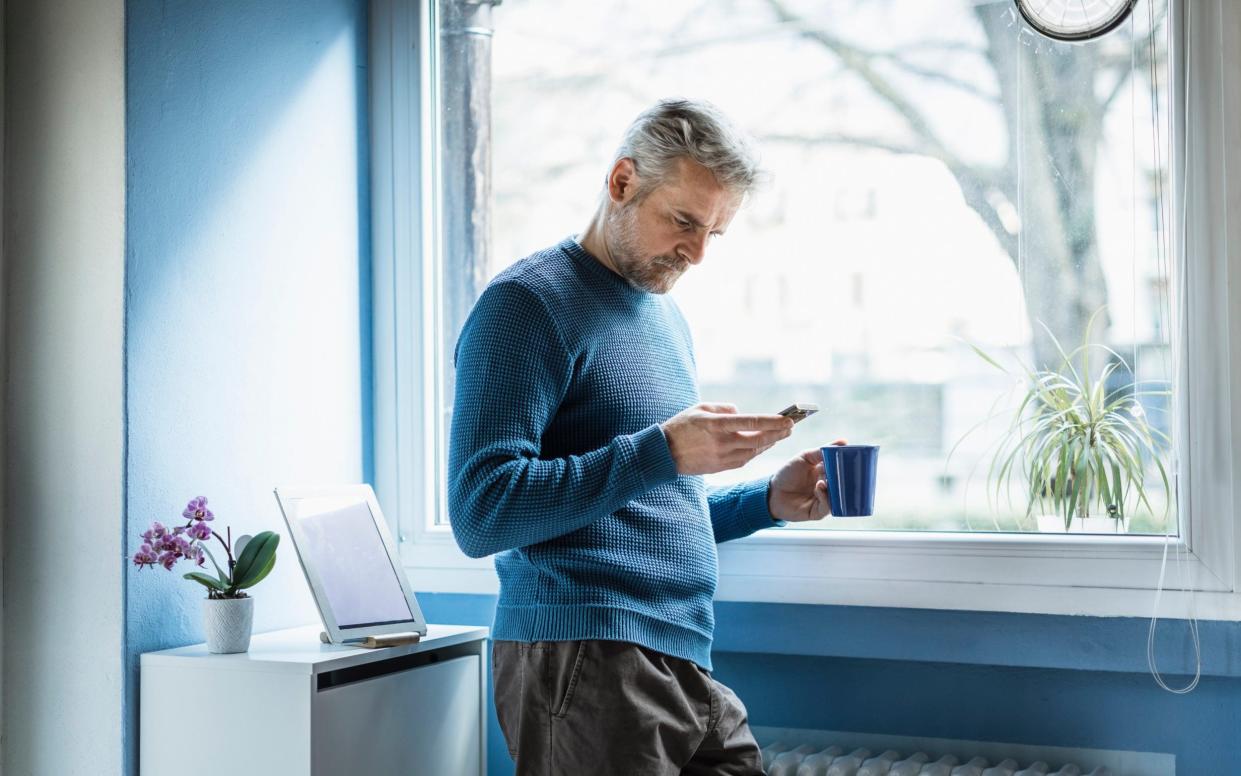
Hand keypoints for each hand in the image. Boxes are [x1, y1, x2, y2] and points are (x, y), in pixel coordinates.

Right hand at [661, 403, 793, 475]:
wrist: (664, 452)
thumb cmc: (681, 426)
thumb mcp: (700, 408)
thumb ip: (724, 408)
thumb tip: (741, 414)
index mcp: (716, 424)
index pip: (751, 422)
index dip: (772, 421)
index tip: (788, 419)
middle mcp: (721, 442)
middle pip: (757, 440)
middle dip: (777, 434)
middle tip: (790, 428)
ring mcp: (721, 457)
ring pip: (753, 452)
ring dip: (768, 444)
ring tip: (779, 435)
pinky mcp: (720, 467)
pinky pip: (744, 460)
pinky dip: (755, 452)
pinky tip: (762, 446)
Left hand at [768, 440, 847, 521]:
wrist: (772, 492)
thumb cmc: (787, 474)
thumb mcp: (805, 457)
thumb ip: (821, 451)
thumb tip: (843, 441)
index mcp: (826, 474)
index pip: (842, 470)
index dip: (846, 465)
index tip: (851, 458)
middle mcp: (828, 488)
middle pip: (843, 484)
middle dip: (843, 477)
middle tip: (843, 469)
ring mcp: (824, 500)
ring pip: (837, 496)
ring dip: (834, 487)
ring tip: (827, 478)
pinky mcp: (818, 512)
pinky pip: (827, 506)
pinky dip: (825, 496)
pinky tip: (819, 486)